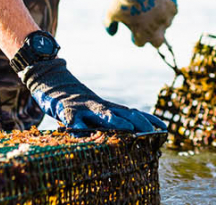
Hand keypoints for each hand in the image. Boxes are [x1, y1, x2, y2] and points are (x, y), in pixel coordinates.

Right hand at [18, 58, 165, 132]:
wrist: (50, 81)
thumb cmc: (74, 101)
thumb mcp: (93, 110)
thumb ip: (108, 120)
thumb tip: (128, 130)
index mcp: (107, 108)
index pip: (132, 112)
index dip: (148, 119)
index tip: (164, 127)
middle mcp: (99, 106)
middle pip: (122, 113)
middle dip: (138, 122)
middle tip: (152, 131)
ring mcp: (83, 107)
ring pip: (102, 114)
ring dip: (116, 122)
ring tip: (129, 129)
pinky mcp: (66, 111)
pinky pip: (73, 120)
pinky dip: (79, 127)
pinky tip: (84, 134)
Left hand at [104, 0, 177, 47]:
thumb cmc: (123, 0)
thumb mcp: (111, 13)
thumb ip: (109, 25)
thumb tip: (111, 33)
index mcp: (142, 36)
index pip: (140, 43)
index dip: (136, 37)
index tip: (133, 29)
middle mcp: (156, 31)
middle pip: (158, 42)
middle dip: (153, 36)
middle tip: (147, 27)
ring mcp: (166, 20)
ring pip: (165, 25)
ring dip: (159, 20)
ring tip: (151, 8)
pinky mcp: (172, 8)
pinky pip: (171, 12)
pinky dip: (166, 9)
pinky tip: (159, 2)